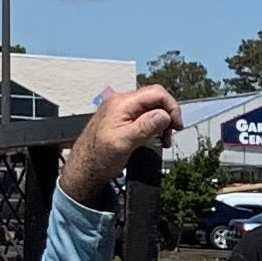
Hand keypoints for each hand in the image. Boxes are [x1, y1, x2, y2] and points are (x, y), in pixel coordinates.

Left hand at [60, 83, 189, 206]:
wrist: (85, 167)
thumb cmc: (99, 157)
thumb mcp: (125, 143)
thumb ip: (145, 127)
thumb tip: (165, 115)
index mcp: (121, 103)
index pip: (156, 93)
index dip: (171, 107)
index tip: (177, 125)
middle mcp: (121, 102)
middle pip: (155, 99)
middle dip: (168, 115)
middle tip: (172, 134)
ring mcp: (121, 109)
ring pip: (151, 107)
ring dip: (162, 122)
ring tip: (164, 140)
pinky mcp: (122, 118)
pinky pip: (144, 115)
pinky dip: (154, 125)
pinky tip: (155, 137)